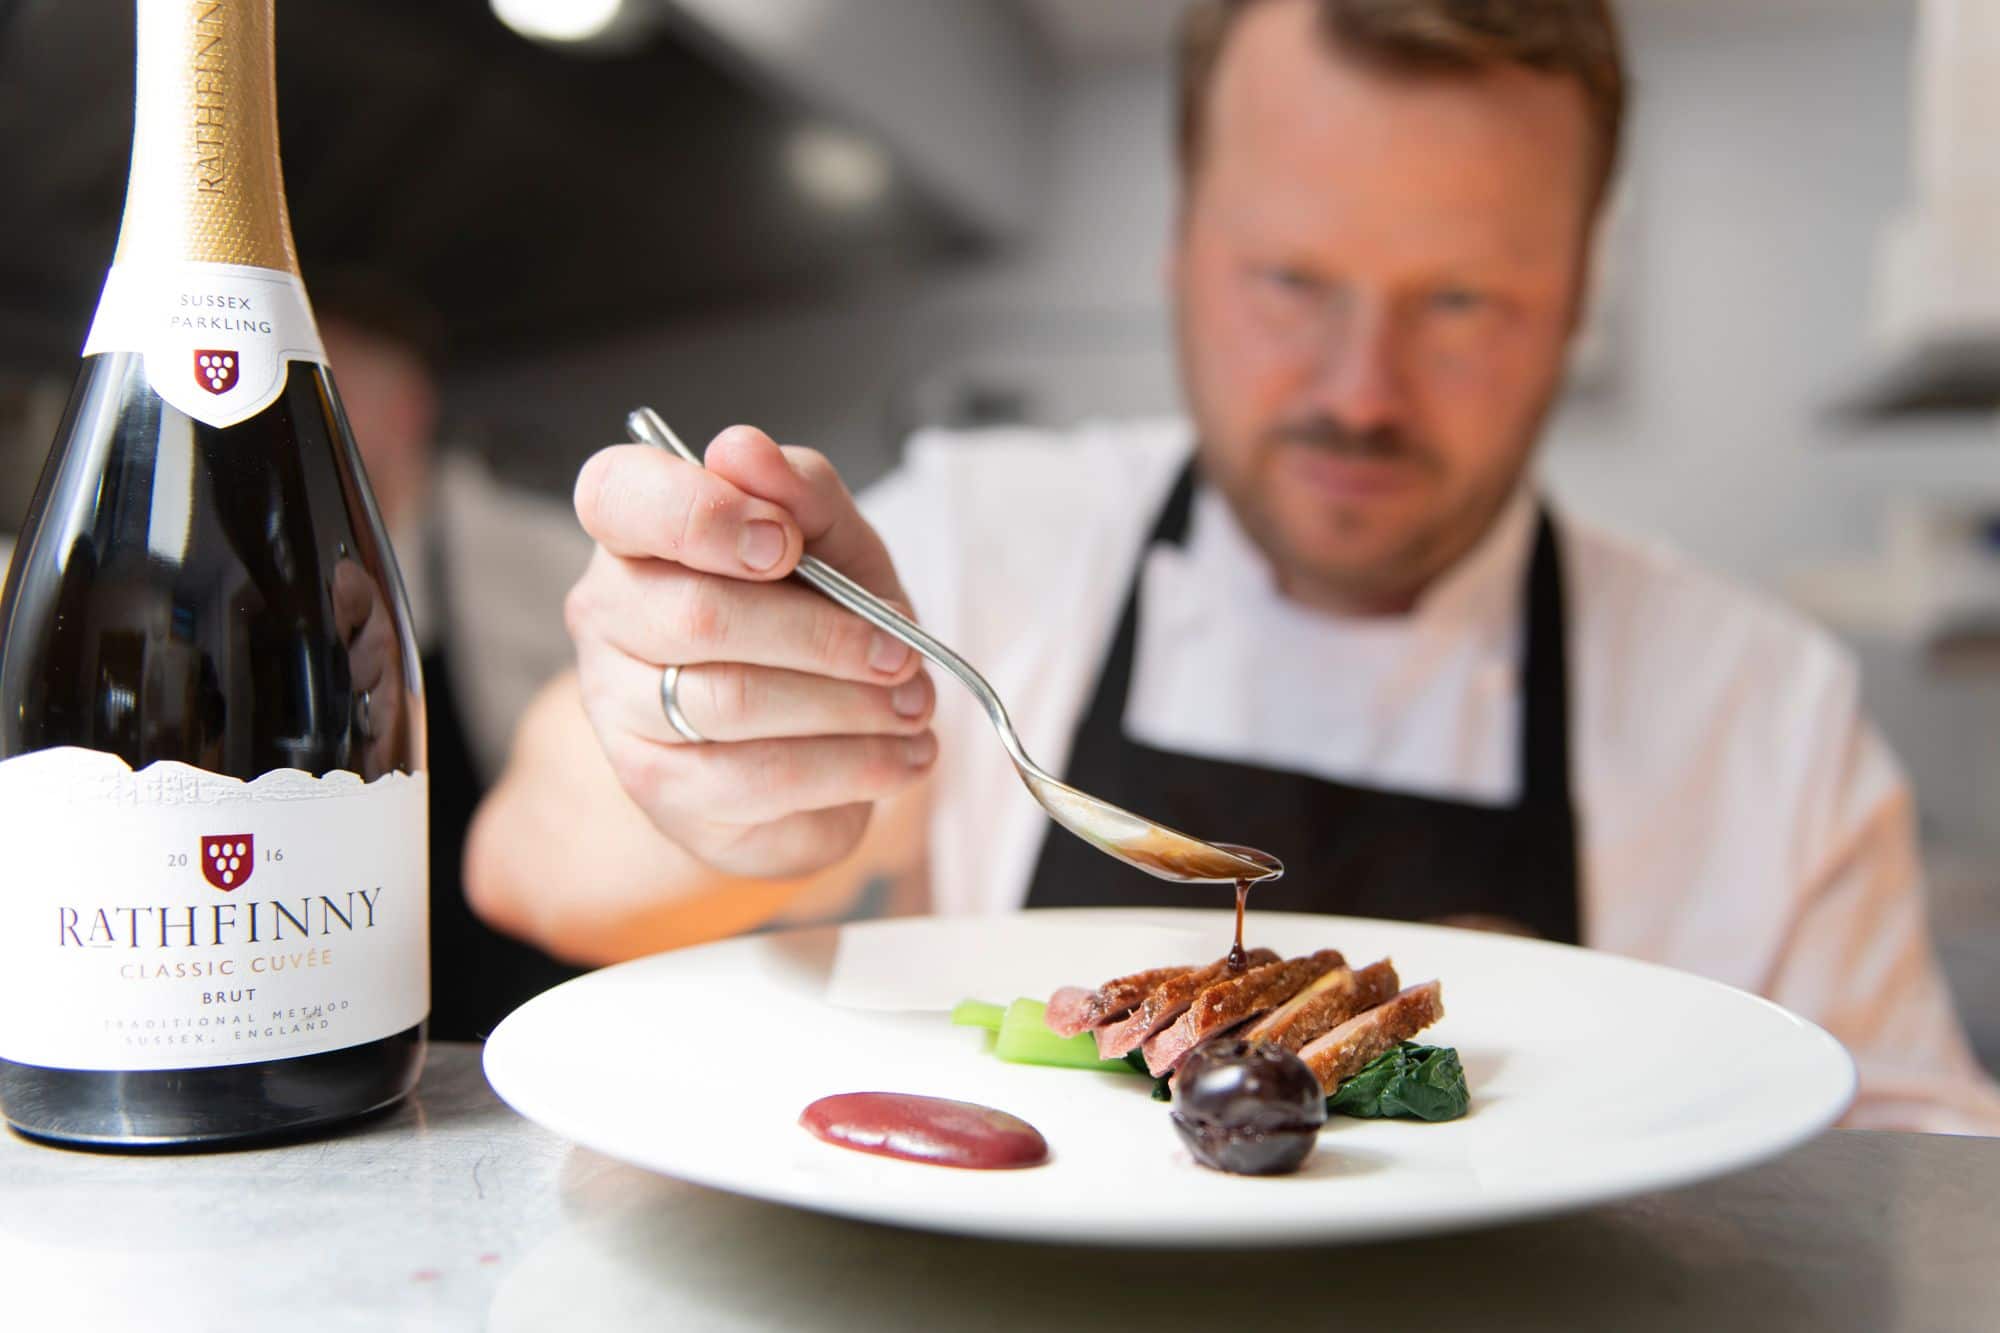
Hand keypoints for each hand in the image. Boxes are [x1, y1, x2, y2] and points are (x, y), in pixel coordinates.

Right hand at [563, 426, 935, 878]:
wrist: (816, 734)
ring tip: (912, 707)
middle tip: (900, 653)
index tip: (786, 542)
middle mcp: (607, 616)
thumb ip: (801, 491)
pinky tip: (900, 757)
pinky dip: (850, 766)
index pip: (619, 496)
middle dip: (822, 635)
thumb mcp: (834, 543)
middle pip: (698, 616)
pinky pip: (756, 780)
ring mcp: (622, 710)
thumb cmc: (815, 615)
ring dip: (849, 707)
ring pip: (732, 704)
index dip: (703, 514)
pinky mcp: (661, 791)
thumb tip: (742, 449)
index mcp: (637, 531)